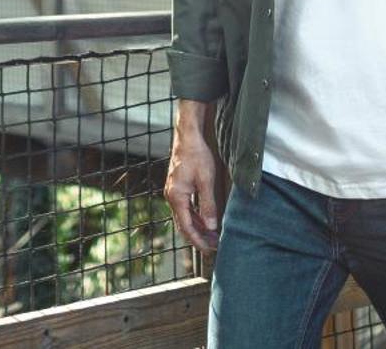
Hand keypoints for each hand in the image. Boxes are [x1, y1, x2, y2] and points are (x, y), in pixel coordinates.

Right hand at [163, 125, 222, 252]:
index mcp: (177, 197)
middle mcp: (171, 197)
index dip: (198, 241)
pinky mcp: (177, 188)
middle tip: (214, 247)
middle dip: (198, 238)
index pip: (187, 227)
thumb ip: (208, 205)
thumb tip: (211, 226)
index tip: (210, 249)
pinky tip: (205, 221)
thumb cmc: (197, 155)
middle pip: (183, 225)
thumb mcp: (206, 180)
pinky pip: (185, 209)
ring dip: (197, 228)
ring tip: (212, 237)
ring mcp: (173, 192)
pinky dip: (195, 217)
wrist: (188, 137)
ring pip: (184, 218)